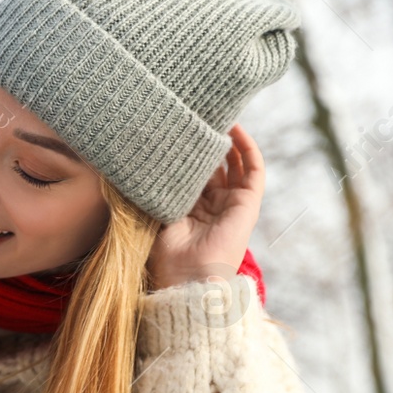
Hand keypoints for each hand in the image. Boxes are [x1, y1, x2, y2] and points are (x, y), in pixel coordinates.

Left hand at [148, 125, 263, 290]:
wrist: (188, 276)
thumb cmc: (165, 255)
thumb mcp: (154, 215)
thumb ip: (154, 191)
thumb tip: (138, 165)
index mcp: (189, 210)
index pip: (191, 175)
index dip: (186, 154)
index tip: (176, 131)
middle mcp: (212, 205)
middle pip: (215, 166)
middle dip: (206, 143)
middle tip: (196, 117)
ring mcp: (232, 204)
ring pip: (236, 163)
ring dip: (228, 140)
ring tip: (217, 116)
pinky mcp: (248, 203)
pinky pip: (254, 169)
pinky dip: (247, 147)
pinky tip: (235, 128)